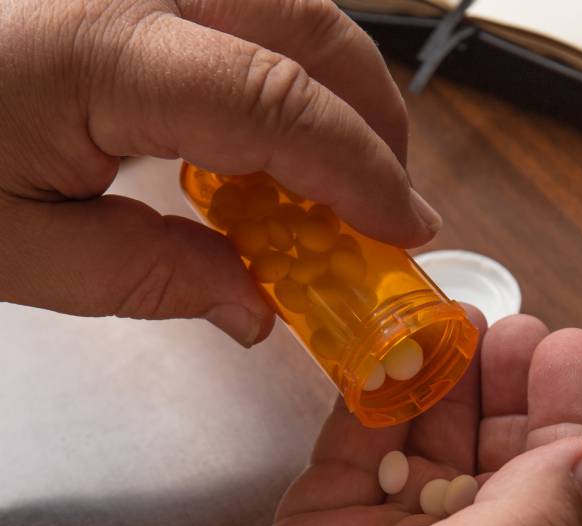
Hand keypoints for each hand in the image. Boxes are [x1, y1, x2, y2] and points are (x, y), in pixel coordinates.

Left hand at [0, 0, 438, 346]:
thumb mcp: (6, 247)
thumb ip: (144, 276)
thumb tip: (255, 305)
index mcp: (104, 45)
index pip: (280, 102)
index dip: (360, 169)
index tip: (406, 228)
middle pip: (307, 23)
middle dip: (372, 113)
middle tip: (387, 197)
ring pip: (283, 3)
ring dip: (333, 84)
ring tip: (335, 168)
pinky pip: (236, 9)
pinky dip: (279, 66)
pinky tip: (263, 129)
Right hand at [95, 313, 581, 525]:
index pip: (576, 510)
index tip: (569, 348)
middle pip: (508, 475)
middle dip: (514, 397)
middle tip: (508, 328)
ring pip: (433, 460)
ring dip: (446, 391)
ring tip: (450, 324)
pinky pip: (356, 462)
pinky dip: (372, 409)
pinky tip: (380, 357)